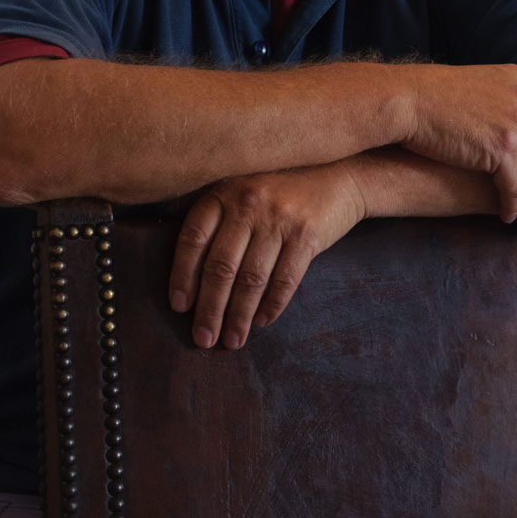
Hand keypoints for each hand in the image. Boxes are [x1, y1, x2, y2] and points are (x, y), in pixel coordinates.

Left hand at [168, 163, 365, 349]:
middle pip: (220, 266)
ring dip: (239, 316)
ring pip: (251, 279)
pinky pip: (284, 280)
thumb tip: (187, 273)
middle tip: (203, 338)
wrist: (337, 177)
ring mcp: (279, 218)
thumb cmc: (281, 191)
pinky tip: (262, 321)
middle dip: (209, 309)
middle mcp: (249, 202)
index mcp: (226, 192)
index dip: (182, 276)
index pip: (193, 238)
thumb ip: (218, 218)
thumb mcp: (244, 191)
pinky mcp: (307, 234)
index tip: (179, 306)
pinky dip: (272, 305)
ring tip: (232, 340)